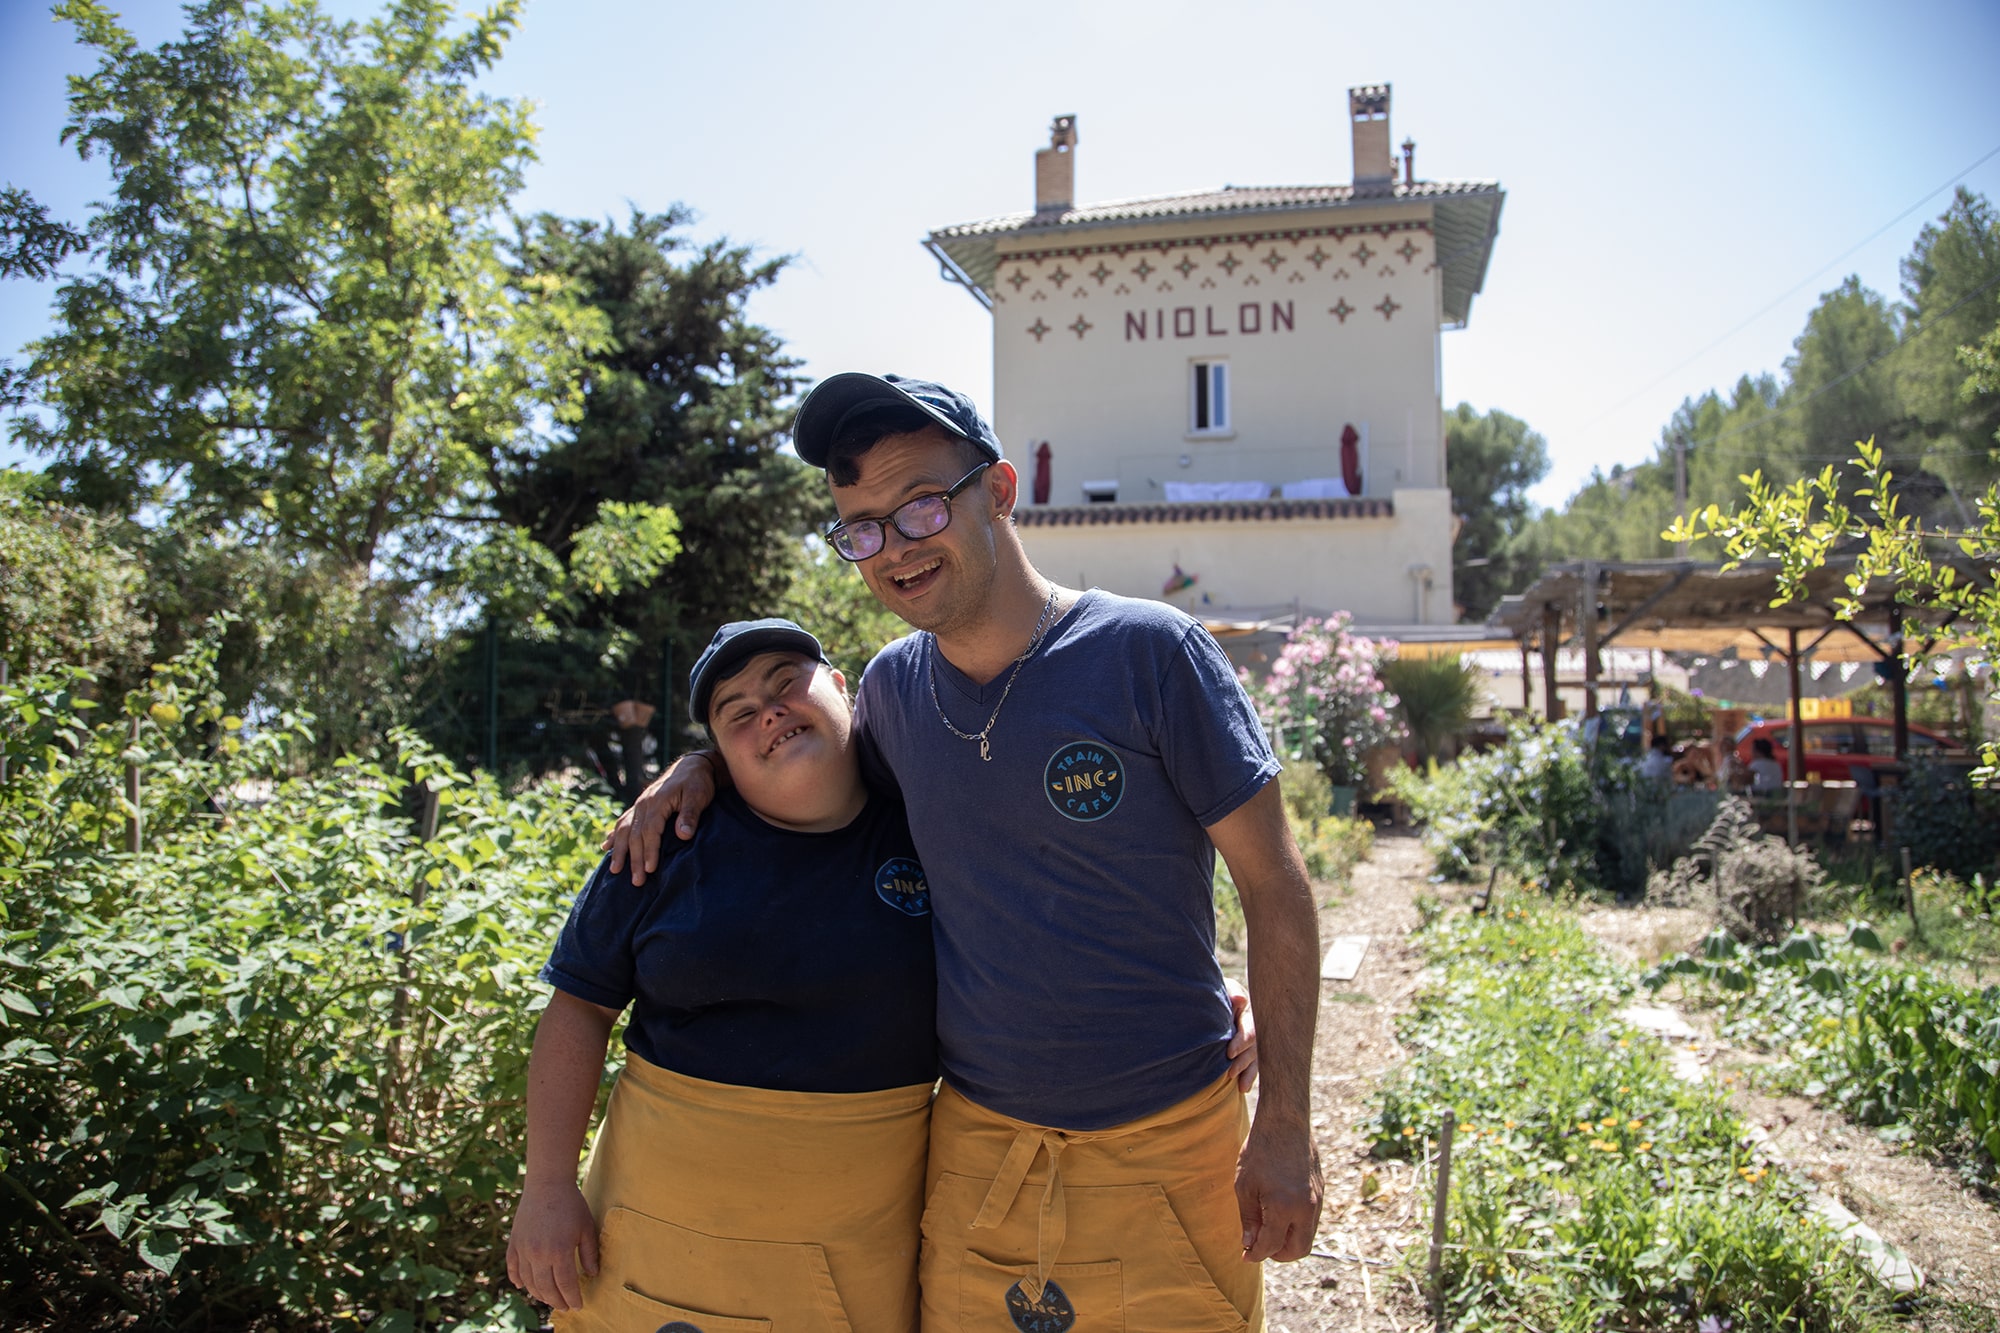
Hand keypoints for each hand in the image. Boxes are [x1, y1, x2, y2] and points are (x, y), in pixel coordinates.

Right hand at [506, 1179, 599, 1310]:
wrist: (547, 1184)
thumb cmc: (571, 1204)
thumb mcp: (586, 1228)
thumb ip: (590, 1253)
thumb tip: (592, 1274)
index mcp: (559, 1251)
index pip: (565, 1284)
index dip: (572, 1298)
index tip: (578, 1306)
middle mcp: (538, 1254)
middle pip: (546, 1288)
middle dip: (556, 1301)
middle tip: (564, 1306)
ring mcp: (523, 1249)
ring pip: (528, 1282)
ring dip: (539, 1293)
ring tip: (549, 1298)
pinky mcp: (514, 1243)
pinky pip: (512, 1267)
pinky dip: (517, 1279)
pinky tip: (523, 1286)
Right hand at [603, 752, 716, 883]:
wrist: (693, 766)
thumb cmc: (698, 783)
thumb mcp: (699, 796)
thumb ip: (690, 815)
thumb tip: (683, 836)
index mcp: (657, 802)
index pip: (650, 831)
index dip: (649, 851)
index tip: (649, 869)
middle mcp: (643, 804)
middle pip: (635, 835)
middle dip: (634, 859)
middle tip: (637, 882)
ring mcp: (639, 805)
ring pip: (624, 830)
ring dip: (620, 851)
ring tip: (615, 871)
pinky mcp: (640, 806)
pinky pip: (623, 822)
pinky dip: (614, 836)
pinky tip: (607, 847)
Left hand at [1223, 978, 1257, 1092]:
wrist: (1215, 998)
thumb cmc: (1218, 993)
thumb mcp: (1224, 989)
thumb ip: (1231, 994)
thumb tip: (1240, 999)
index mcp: (1249, 1012)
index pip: (1249, 1030)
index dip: (1241, 1042)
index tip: (1230, 1053)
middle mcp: (1254, 1028)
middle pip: (1254, 1048)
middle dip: (1244, 1061)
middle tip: (1231, 1072)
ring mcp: (1254, 1041)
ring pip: (1256, 1059)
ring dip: (1248, 1073)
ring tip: (1240, 1086)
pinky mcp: (1250, 1051)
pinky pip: (1254, 1066)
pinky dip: (1249, 1077)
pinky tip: (1243, 1088)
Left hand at [1234, 1118, 1322, 1262]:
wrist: (1286, 1121)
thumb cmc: (1260, 1150)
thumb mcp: (1245, 1185)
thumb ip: (1249, 1219)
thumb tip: (1249, 1244)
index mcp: (1283, 1207)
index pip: (1271, 1246)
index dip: (1255, 1254)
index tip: (1245, 1255)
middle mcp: (1305, 1208)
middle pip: (1298, 1250)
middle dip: (1279, 1255)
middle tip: (1261, 1247)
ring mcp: (1317, 1199)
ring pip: (1308, 1236)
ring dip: (1289, 1240)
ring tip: (1268, 1230)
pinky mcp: (1321, 1191)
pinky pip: (1312, 1219)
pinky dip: (1297, 1225)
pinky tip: (1280, 1213)